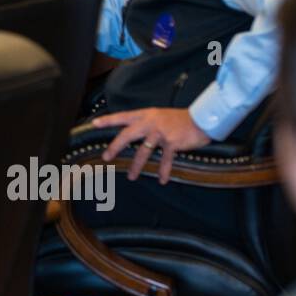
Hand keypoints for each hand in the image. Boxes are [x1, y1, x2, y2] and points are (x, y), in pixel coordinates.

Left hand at [94, 108, 211, 183]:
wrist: (201, 119)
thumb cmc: (180, 119)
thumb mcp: (159, 115)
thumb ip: (146, 123)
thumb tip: (133, 133)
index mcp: (146, 115)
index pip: (123, 116)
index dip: (109, 120)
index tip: (94, 124)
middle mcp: (150, 123)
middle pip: (127, 135)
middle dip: (115, 147)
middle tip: (106, 157)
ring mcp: (161, 133)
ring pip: (143, 152)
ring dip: (136, 166)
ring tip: (131, 176)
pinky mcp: (172, 142)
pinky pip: (165, 160)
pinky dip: (164, 171)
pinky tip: (162, 180)